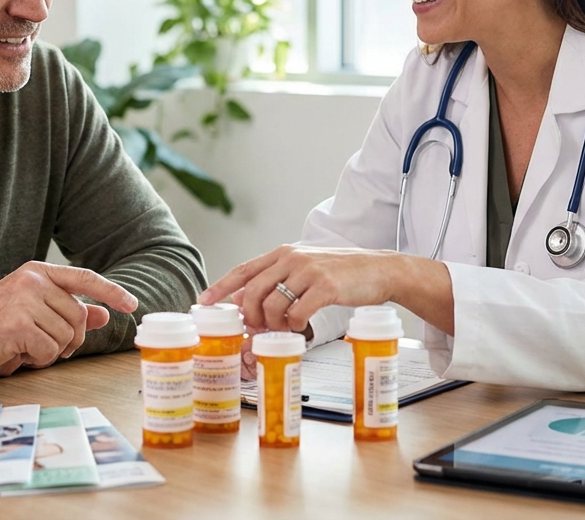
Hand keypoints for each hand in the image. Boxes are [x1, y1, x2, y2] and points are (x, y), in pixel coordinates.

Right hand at [0, 261, 137, 373]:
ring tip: (25, 347)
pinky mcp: (19, 324)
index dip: (112, 291)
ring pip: (66, 337)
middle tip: (48, 347)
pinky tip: (17, 353)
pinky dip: (36, 359)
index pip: (85, 278)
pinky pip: (48, 351)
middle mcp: (34, 281)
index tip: (132, 304)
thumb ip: (68, 310)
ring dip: (50, 352)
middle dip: (71, 340)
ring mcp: (26, 301)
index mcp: (39, 272)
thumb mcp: (33, 308)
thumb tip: (104, 315)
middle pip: (79, 317)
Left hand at [200, 244, 452, 334]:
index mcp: (284, 253)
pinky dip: (294, 326)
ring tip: (284, 330)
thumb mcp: (305, 269)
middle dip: (248, 316)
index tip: (204, 302)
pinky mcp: (326, 287)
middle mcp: (293, 258)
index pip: (244, 270)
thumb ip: (278, 279)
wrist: (380, 270)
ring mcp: (309, 271)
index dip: (221, 287)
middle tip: (256, 330)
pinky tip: (302, 327)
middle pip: (253, 291)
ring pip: (272, 304)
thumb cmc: (341, 273)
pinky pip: (297, 313)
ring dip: (272, 324)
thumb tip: (246, 300)